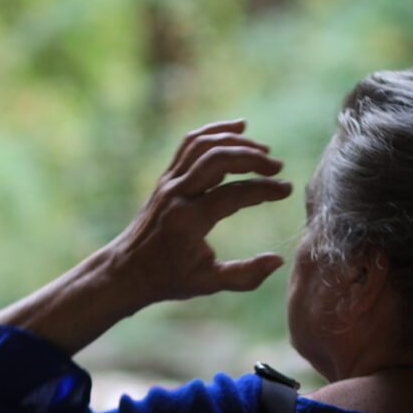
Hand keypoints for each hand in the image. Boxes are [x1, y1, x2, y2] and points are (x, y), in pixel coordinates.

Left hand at [100, 119, 291, 306]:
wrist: (126, 269)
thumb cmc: (168, 278)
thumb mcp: (208, 284)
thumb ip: (245, 276)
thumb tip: (279, 260)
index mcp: (189, 220)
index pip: (233, 194)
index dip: (264, 190)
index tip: (286, 191)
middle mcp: (176, 194)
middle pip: (216, 159)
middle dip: (250, 158)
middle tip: (277, 167)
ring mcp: (168, 182)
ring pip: (201, 145)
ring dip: (234, 142)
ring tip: (263, 151)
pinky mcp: (166, 178)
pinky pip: (189, 145)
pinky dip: (213, 132)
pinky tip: (238, 128)